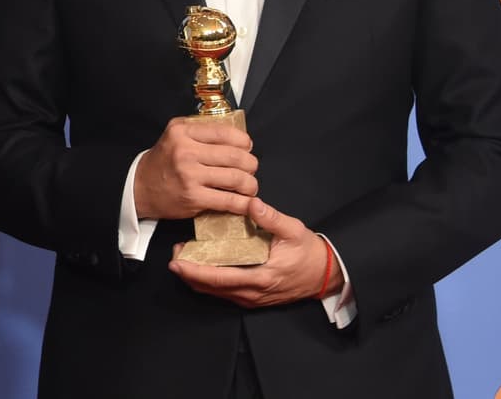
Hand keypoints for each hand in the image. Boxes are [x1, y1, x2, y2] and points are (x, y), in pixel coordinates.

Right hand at [134, 117, 257, 219]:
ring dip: (250, 184)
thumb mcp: (175, 135)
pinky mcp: (193, 197)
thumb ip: (200, 131)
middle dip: (251, 164)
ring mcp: (189, 175)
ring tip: (249, 185)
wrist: (139, 187)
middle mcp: (186, 151)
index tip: (247, 147)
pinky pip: (228, 200)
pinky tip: (246, 202)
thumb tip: (235, 136)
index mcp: (182, 132)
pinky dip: (243, 203)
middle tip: (251, 168)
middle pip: (235, 156)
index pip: (224, 132)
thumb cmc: (162, 161)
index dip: (244, 141)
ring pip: (236, 178)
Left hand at [168, 197, 343, 307]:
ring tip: (183, 258)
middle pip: (211, 289)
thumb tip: (252, 202)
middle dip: (189, 274)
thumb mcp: (294, 231)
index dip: (195, 271)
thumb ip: (272, 217)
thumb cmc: (309, 254)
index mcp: (260, 277)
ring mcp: (251, 298)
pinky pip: (224, 292)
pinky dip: (209, 281)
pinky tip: (202, 267)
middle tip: (174, 255)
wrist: (326, 275)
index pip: (220, 278)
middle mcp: (252, 293)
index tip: (177, 261)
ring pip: (215, 292)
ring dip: (197, 278)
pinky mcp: (252, 297)